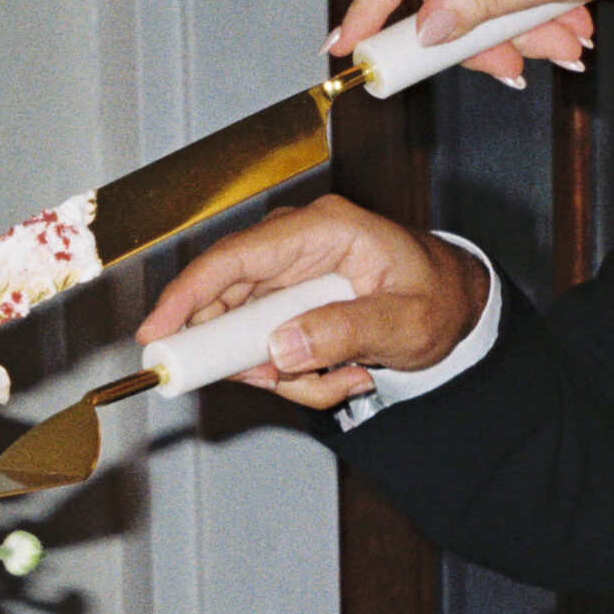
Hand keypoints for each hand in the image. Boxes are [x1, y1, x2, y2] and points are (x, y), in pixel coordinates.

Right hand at [134, 196, 490, 409]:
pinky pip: (267, 349)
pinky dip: (298, 375)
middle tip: (287, 382)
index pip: (234, 259)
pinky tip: (343, 371)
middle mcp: (296, 246)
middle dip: (253, 357)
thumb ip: (346, 332)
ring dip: (288, 374)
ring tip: (346, 376)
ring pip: (247, 338)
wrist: (457, 305)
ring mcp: (288, 276)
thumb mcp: (405, 322)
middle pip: (229, 305)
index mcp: (322, 230)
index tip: (156, 334)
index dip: (186, 295)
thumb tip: (280, 346)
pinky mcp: (288, 303)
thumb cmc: (440, 298)